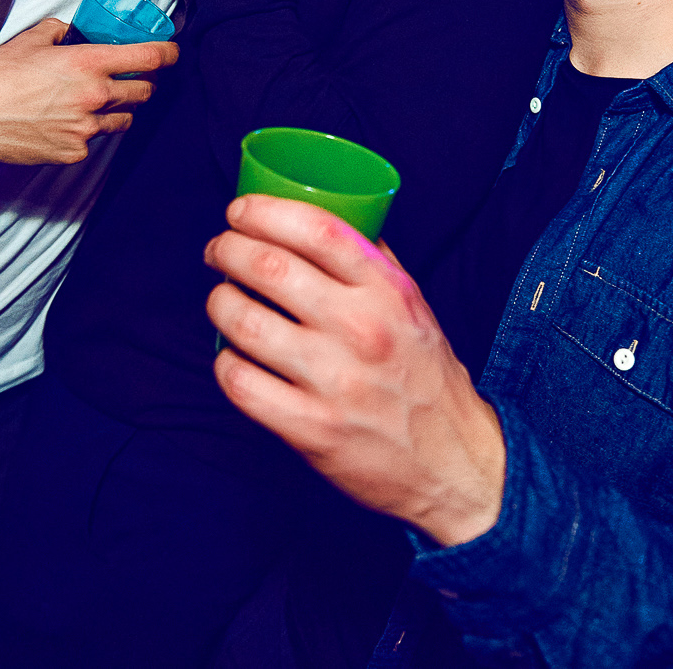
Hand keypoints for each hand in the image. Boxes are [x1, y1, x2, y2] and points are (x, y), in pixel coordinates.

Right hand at [0, 18, 176, 164]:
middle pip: (144, 92)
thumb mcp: (32, 39)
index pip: (148, 58)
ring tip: (101, 100)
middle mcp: (93, 97)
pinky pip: (95, 139)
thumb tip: (75, 32)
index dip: (167, 54)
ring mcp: (85, 128)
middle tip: (135, 77)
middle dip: (145, 83)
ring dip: (120, 108)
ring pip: (125, 119)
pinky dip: (90, 129)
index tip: (171, 53)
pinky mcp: (73, 151)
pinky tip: (70, 120)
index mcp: (87, 64)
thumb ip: (62, 32)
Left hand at [205, 194, 505, 546]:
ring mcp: (335, 382)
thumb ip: (373, 258)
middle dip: (227, 249)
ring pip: (245, 322)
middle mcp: (363, 330)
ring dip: (219, 302)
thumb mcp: (413, 305)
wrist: (454, 462)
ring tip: (221, 300)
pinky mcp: (312, 429)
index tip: (239, 211)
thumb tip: (324, 212)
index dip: (265, 211)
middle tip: (218, 251)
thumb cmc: (425, 376)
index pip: (318, 229)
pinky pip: (241, 383)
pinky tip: (232, 356)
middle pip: (269, 267)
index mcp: (389, 291)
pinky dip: (225, 363)